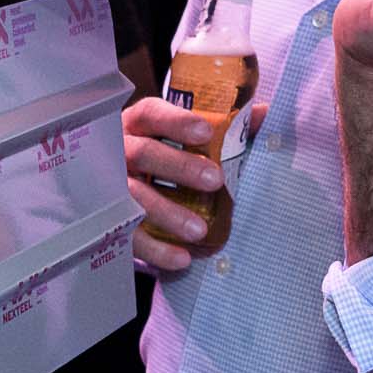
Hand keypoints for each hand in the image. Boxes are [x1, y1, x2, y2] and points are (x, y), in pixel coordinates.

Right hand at [124, 94, 263, 273]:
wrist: (117, 202)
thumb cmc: (164, 161)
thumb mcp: (185, 142)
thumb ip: (224, 128)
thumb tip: (264, 113)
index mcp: (137, 127)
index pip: (151, 114)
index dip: (176, 121)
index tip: (206, 132)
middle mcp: (118, 153)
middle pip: (142, 153)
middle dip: (178, 166)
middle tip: (215, 180)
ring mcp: (108, 189)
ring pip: (131, 197)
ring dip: (166, 212)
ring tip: (199, 230)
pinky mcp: (107, 223)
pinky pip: (126, 237)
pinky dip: (155, 249)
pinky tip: (182, 258)